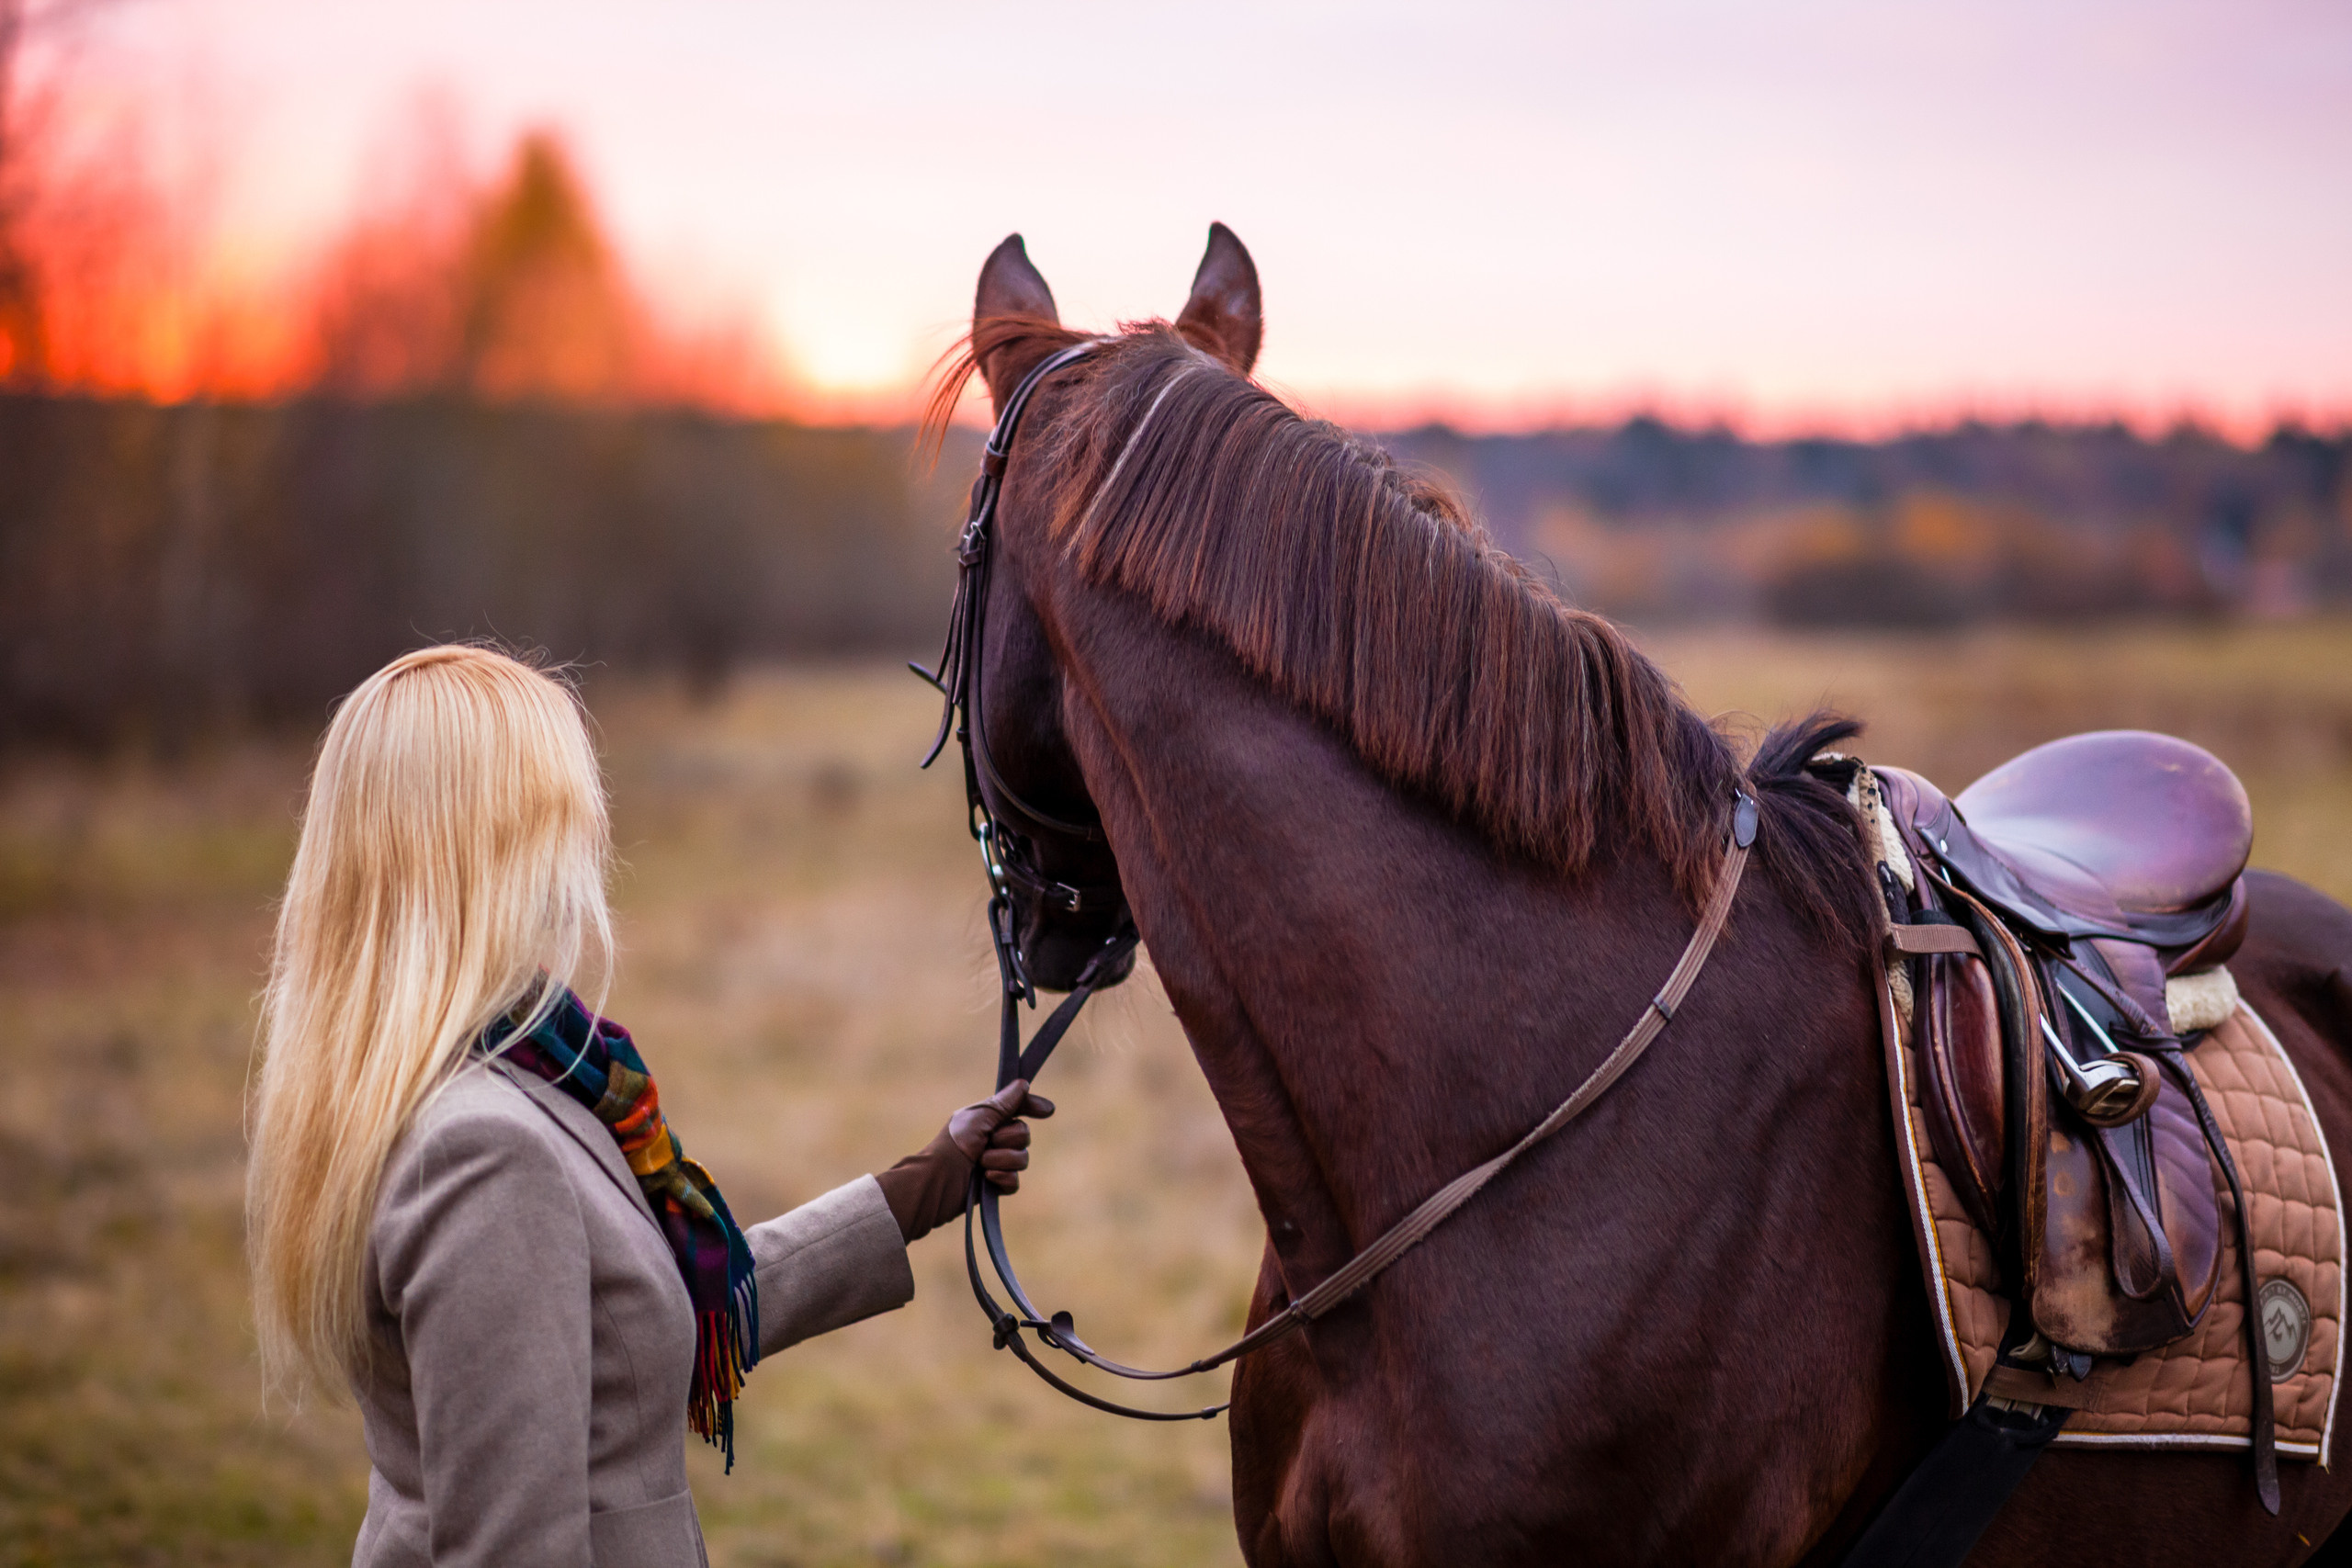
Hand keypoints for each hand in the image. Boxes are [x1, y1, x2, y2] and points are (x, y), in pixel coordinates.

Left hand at [874, 1080, 1056, 1242]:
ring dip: (1001, 1159)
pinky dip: (1002, 1178)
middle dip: (1008, 1139)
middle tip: (988, 1141)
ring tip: (981, 1162)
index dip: (1033, 1107)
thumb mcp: (980, 1116)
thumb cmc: (954, 1143)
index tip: (1047, 1111)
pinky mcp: (996, 1186)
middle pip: (1024, 1135)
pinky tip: (987, 1178)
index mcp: (989, 1120)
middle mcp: (994, 1139)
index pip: (1018, 1109)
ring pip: (1022, 1159)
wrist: (939, 1179)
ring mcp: (996, 1163)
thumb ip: (1005, 1102)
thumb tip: (1023, 1083)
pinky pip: (1015, 1182)